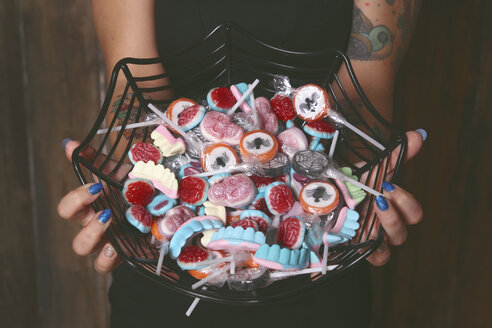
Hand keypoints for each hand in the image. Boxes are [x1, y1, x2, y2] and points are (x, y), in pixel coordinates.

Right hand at [57, 140, 128, 272]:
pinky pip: (106, 264)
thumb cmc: (137, 186)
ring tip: (113, 225)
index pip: (68, 208)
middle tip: (107, 212)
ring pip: (86, 251)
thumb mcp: (119, 170)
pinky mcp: (128, 253)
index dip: (76, 199)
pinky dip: (108, 258)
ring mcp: (111, 243)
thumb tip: (69, 144)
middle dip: (89, 228)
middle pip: (77, 239)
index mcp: (93, 208)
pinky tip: (119, 247)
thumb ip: (95, 159)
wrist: (166, 202)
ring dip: (95, 239)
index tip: (96, 187)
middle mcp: (98, 228)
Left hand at [362, 130, 425, 265]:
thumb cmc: (351, 187)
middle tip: (379, 198)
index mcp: (392, 209)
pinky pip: (372, 259)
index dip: (406, 202)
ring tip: (367, 215)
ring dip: (381, 230)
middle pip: (403, 233)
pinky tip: (358, 236)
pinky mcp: (356, 251)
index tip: (388, 186)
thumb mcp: (370, 170)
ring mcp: (371, 241)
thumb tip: (419, 134)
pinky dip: (368, 250)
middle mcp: (385, 228)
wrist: (324, 198)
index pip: (414, 213)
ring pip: (389, 248)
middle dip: (393, 216)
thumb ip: (395, 156)